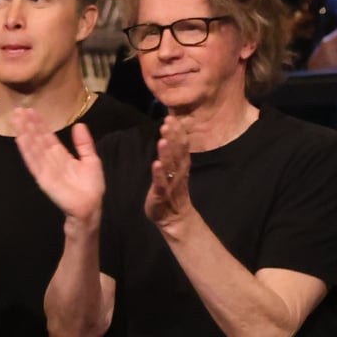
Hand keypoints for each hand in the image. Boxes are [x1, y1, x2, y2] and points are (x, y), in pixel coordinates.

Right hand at [12, 106, 103, 225]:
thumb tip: (79, 124)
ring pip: (33, 147)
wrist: (90, 206)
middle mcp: (50, 160)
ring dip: (24, 132)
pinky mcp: (43, 177)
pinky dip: (26, 149)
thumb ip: (84, 143)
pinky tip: (19, 138)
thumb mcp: (91, 160)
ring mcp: (45, 168)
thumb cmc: (91, 186)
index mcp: (61, 155)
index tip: (31, 111)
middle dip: (28, 125)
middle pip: (37, 139)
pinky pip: (33, 161)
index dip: (39, 124)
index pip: (47, 137)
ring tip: (17, 118)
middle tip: (19, 110)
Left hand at [142, 115, 197, 232]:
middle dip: (173, 136)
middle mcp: (179, 172)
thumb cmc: (171, 192)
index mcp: (180, 165)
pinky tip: (156, 164)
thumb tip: (168, 137)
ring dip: (167, 152)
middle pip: (178, 152)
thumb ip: (171, 155)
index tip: (171, 118)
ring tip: (163, 139)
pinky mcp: (162, 195)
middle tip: (168, 121)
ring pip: (171, 166)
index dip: (177, 132)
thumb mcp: (172, 171)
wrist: (174, 218)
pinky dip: (159, 174)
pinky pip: (161, 183)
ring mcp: (172, 183)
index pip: (181, 145)